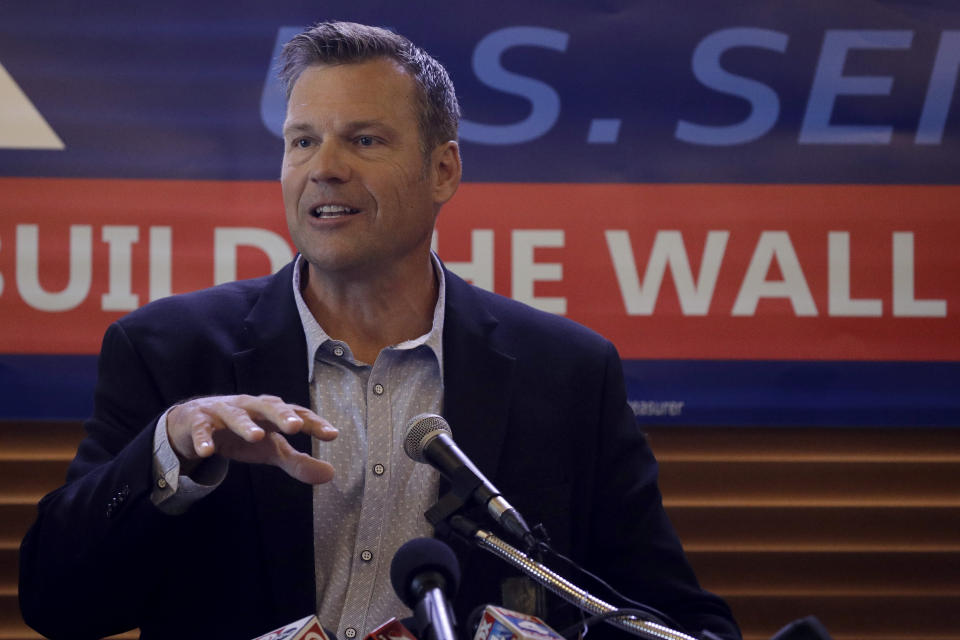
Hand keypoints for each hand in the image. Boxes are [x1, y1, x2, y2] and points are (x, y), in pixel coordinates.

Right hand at [166, 394, 336, 483]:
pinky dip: (203, 439)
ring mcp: (223, 411)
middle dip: (282, 415)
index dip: (314, 423)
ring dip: (246, 424)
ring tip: (257, 436)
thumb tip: (331, 474)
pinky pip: (201, 430)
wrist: (195, 424)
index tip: (332, 435)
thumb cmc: (242, 434)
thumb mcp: (271, 449)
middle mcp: (250, 406)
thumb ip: (298, 461)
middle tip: (295, 426)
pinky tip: (207, 452)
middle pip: (268, 406)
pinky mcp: (198, 421)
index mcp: (271, 412)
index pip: (297, 414)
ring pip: (236, 415)